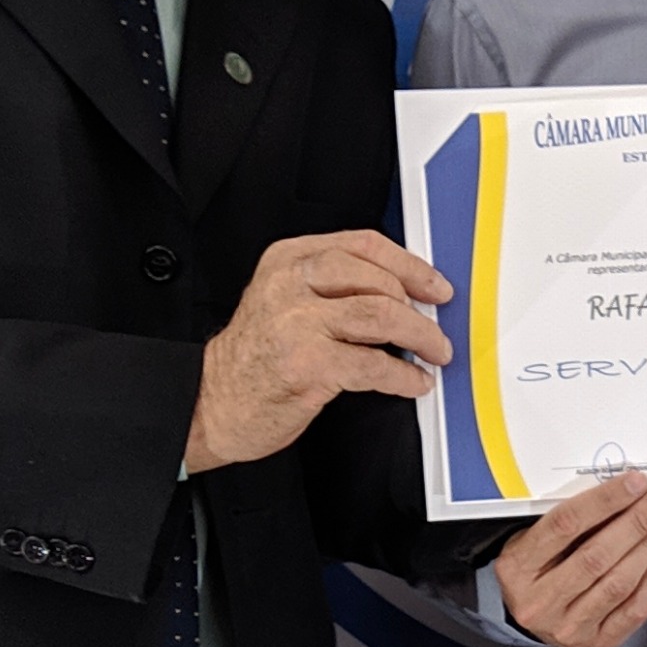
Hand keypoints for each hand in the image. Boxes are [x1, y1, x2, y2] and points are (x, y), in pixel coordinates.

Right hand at [186, 231, 449, 470]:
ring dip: (420, 336)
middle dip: (419, 305)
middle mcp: (292, 285)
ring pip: (381, 315)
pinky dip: (403, 375)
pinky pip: (374, 364)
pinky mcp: (309, 365)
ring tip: (434, 352)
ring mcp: (298, 324)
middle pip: (378, 278)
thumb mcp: (282, 300)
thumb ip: (330, 288)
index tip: (433, 285)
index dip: (409, 265)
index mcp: (288, 260)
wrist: (211, 402)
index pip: (363, 244)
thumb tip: (399, 293)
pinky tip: (412, 381)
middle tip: (435, 328)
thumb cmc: (251, 359)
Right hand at [494, 474, 646, 646]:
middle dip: (635, 522)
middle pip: (596, 556)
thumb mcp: (534, 538)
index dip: (605, 501)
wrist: (533, 616)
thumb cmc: (538, 567)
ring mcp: (568, 628)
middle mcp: (540, 602)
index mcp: (517, 567)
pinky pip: (634, 611)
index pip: (565, 525)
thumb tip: (623, 491)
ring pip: (618, 583)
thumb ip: (571, 520)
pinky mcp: (595, 643)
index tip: (635, 482)